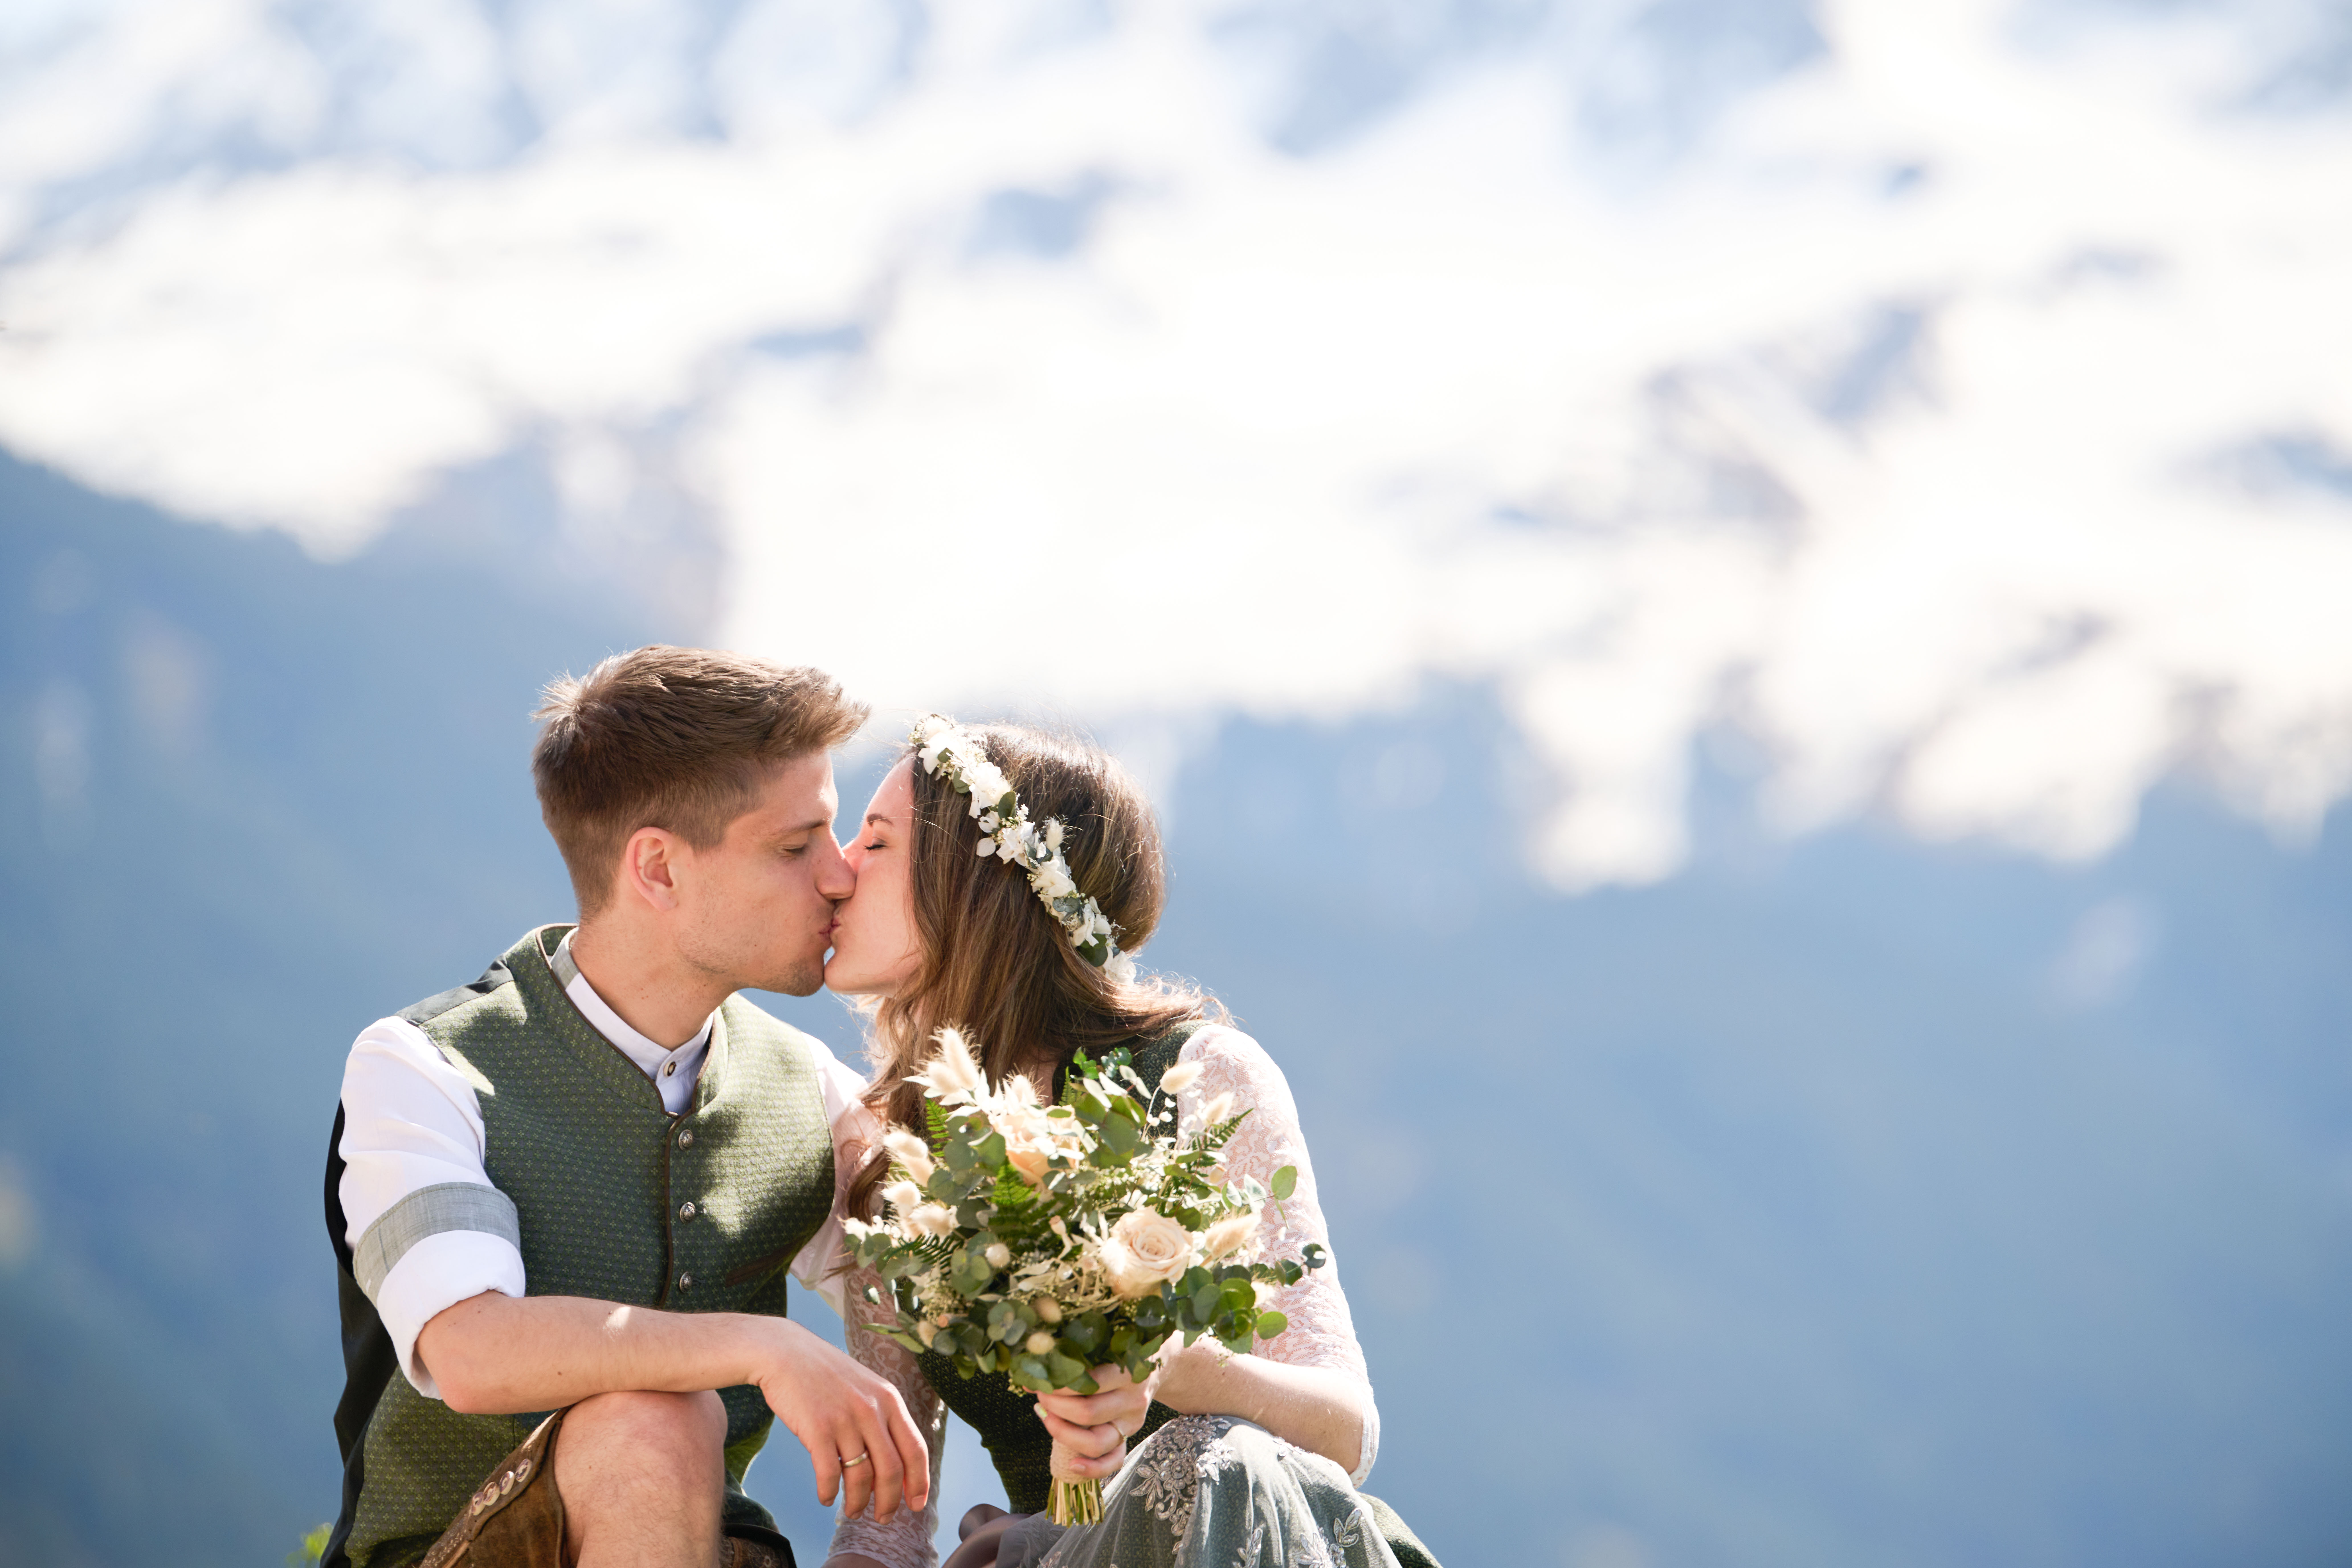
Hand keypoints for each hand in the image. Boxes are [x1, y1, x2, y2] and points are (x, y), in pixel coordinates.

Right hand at [748, 1318, 930, 1521]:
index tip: (917, 1504)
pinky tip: (826, 1497)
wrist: (785, 1353)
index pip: (916, 1449)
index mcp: (890, 1399)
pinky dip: (829, 1492)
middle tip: (884, 1518)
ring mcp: (845, 1419)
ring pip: (861, 1476)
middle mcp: (872, 1409)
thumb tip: (891, 1465)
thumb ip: (881, 1419)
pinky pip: (829, 1473)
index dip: (919, 1482)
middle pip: (891, 1470)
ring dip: (858, 1502)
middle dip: (890, 1501)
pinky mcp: (817, 1428)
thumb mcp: (866, 1387)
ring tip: (854, 1512)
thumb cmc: (825, 1374)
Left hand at [1035, 1363, 1154, 1482]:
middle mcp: (1132, 1400)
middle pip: (1087, 1413)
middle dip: (1055, 1407)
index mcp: (1127, 1372)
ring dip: (1063, 1433)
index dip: (1059, 1386)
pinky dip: (1092, 1469)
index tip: (1043, 1380)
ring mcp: (1132, 1422)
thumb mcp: (1102, 1349)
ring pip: (1096, 1443)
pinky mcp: (1130, 1437)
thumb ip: (1072, 1362)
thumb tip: (1029, 1378)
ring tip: (1047, 1417)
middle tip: (1042, 1396)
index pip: (1089, 1383)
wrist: (1152, 1365)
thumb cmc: (1118, 1354)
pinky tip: (1072, 1464)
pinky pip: (1113, 1462)